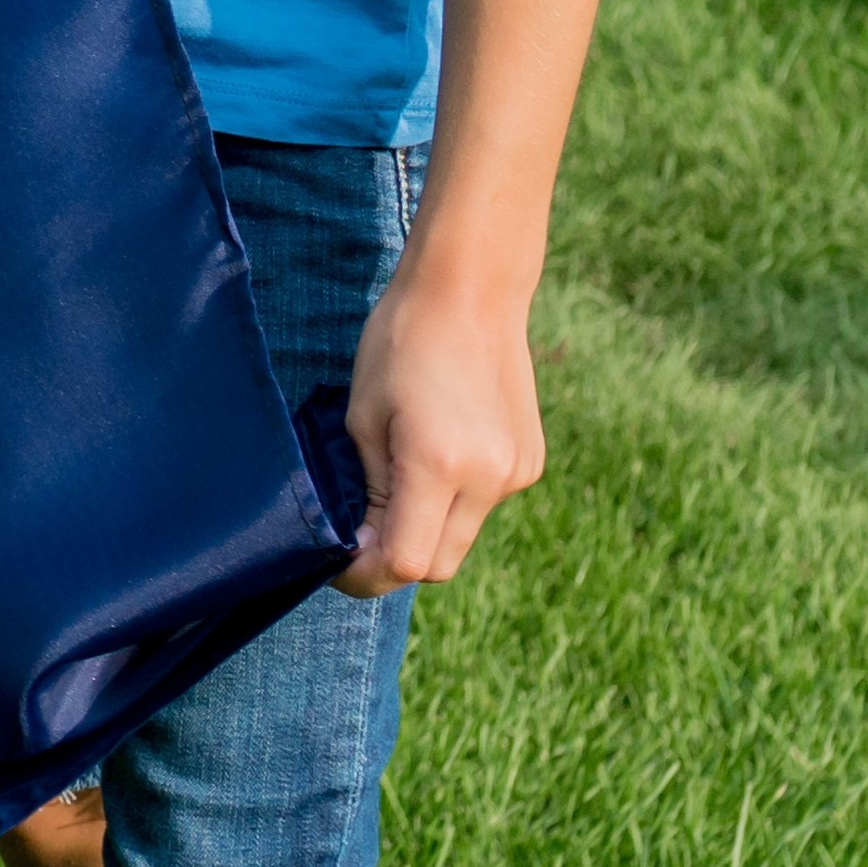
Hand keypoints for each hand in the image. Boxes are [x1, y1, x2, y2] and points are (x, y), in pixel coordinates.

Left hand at [329, 271, 543, 595]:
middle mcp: (488, 478)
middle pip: (438, 565)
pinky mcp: (530, 462)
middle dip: (394, 561)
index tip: (337, 561)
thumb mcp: (362, 417)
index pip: (405, 563)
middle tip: (357, 536)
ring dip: (424, 530)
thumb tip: (364, 542)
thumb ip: (367, 489)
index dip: (365, 575)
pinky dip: (452, 503)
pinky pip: (482, 507)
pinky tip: (434, 457)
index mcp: (439, 466)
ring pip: (461, 538)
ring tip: (394, 482)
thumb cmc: (400, 343)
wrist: (471, 291)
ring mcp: (517, 472)